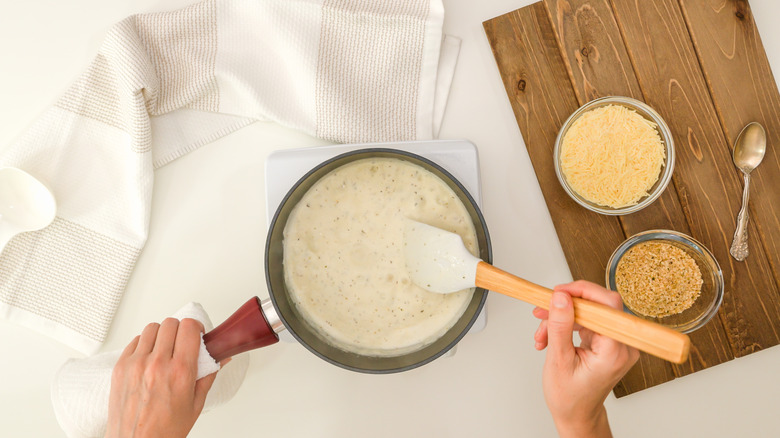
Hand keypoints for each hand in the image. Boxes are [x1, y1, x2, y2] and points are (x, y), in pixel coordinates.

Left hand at [105, 318, 219, 437]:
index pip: (188, 327)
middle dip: (180, 330)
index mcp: (179, 372)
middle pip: (170, 323)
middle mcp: (156, 364)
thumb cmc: (164, 430)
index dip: (195, 327)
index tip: (196, 334)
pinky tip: (149, 357)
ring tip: (165, 349)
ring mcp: (136, 364)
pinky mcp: (120, 368)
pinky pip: (135, 341)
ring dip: (161, 334)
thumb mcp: (196, 404)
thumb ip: (209, 375)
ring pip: (151, 328)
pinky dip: (144, 344)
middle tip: (182, 342)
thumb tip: (220, 358)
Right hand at [532, 280, 638, 437]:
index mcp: (615, 350)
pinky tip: (549, 336)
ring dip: (561, 318)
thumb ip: (560, 326)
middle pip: (597, 306)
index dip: (583, 292)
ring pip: (588, 312)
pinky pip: (586, 321)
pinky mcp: (606, 341)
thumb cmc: (570, 397)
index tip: (559, 292)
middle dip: (566, 306)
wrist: (576, 414)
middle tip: (543, 309)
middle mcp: (622, 344)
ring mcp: (615, 342)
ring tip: (542, 333)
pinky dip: (566, 325)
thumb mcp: (558, 360)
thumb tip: (561, 297)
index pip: (607, 305)